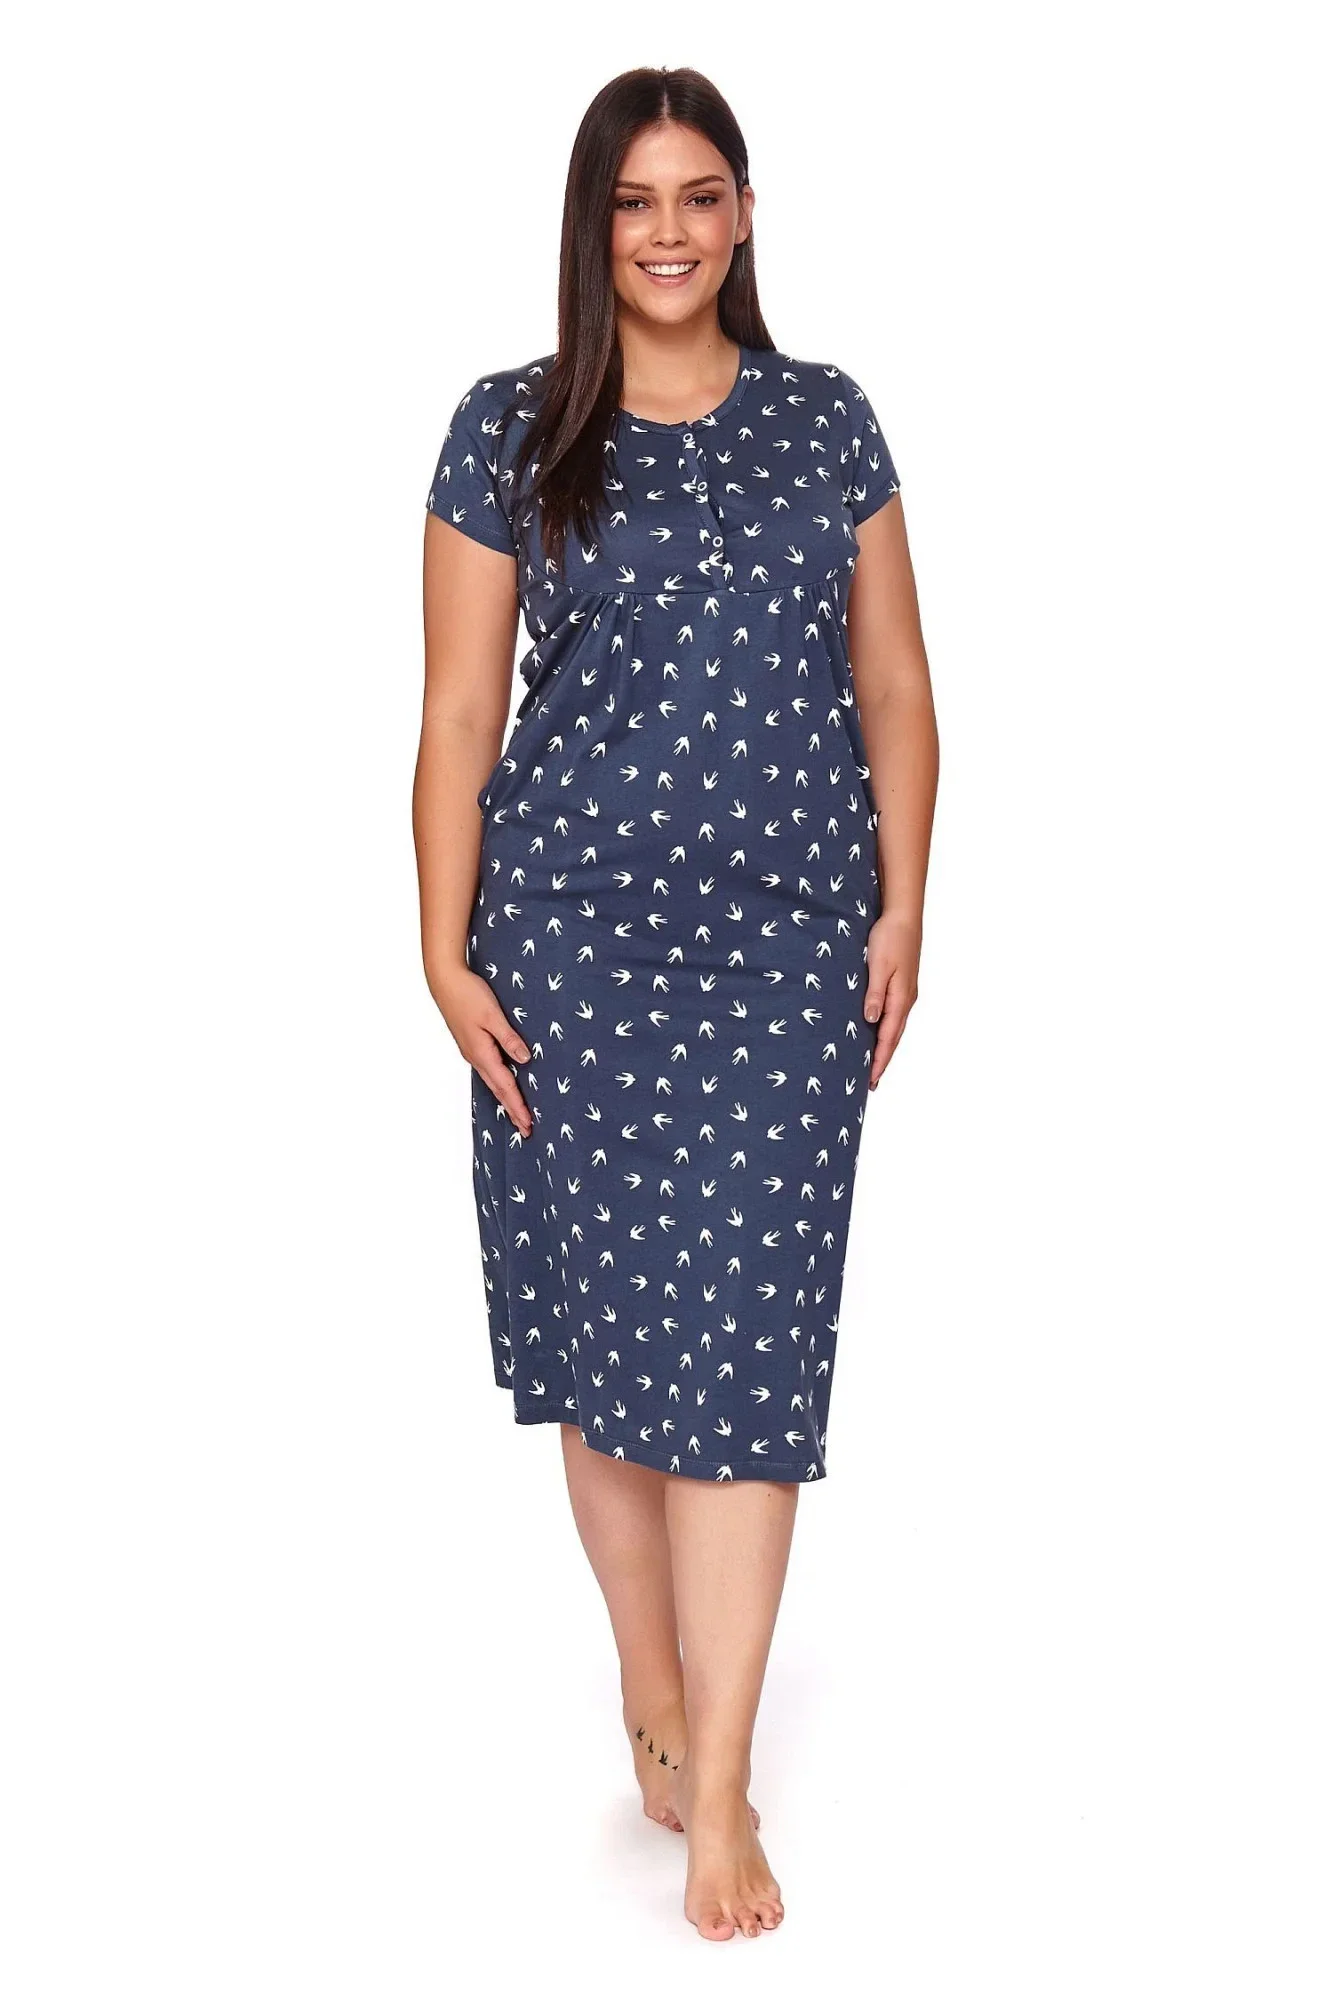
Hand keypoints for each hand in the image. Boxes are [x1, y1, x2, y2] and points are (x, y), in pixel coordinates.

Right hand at [433, 966, 532, 1136]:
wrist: (444, 980)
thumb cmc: (468, 994)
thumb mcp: (492, 1015)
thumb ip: (509, 1038)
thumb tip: (525, 1059)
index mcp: (482, 1053)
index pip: (505, 1086)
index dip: (517, 1106)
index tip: (528, 1124)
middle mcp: (475, 1057)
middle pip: (498, 1089)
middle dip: (512, 1109)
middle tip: (525, 1130)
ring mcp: (471, 1051)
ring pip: (492, 1081)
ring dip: (505, 1098)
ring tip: (516, 1113)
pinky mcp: (471, 1043)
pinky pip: (488, 1069)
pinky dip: (498, 1083)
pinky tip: (502, 1083)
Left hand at [864, 909, 920, 1089]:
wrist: (903, 916)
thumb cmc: (889, 938)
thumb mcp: (878, 966)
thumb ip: (874, 993)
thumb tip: (871, 1020)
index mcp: (900, 998)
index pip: (888, 1037)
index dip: (879, 1060)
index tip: (872, 1080)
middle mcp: (905, 1000)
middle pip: (893, 1038)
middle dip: (883, 1060)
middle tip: (872, 1083)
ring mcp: (905, 993)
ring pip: (894, 1027)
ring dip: (884, 1047)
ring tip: (873, 1064)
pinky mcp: (901, 985)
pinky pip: (894, 1015)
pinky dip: (886, 1030)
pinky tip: (877, 1032)